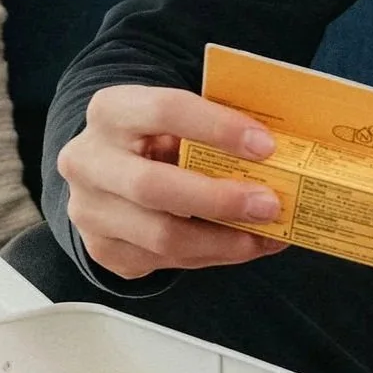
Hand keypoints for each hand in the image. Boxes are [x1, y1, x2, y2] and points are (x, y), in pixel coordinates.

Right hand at [55, 83, 288, 279]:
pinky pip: (165, 261)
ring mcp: (89, 211)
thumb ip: (215, 128)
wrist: (103, 170)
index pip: (165, 110)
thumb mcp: (174, 120)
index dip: (218, 128)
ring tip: (265, 235)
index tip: (266, 146)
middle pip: (153, 187)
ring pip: (162, 236)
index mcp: (110, 111)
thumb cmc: (153, 138)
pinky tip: (240, 244)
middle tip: (270, 205)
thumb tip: (284, 153)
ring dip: (223, 241)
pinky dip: (211, 256)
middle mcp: (87, 160)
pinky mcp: (103, 249)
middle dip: (220, 200)